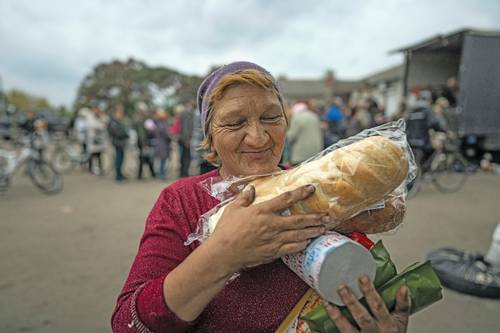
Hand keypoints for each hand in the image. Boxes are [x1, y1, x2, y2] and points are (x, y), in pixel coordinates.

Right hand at [210, 184, 329, 270]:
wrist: (223, 253)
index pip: (286, 199)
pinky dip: (302, 245)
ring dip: (313, 231)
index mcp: (262, 211)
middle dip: (315, 218)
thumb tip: (250, 188)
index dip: (300, 193)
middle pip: (299, 220)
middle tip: (328, 216)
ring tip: (323, 228)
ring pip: (299, 235)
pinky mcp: (273, 252)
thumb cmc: (226, 231)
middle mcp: (272, 225)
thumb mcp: (233, 209)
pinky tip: (308, 243)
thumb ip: (244, 198)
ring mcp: (274, 240)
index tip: (311, 189)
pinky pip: (292, 249)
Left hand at [325, 275, 410, 332]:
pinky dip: (323, 332)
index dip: (370, 292)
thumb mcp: (402, 323)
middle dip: (352, 302)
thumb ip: (403, 305)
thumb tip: (404, 288)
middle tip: (341, 287)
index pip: (379, 306)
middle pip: (362, 317)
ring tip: (327, 303)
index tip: (362, 277)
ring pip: (348, 329)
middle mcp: (374, 332)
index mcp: (388, 325)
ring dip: (337, 317)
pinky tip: (314, 327)